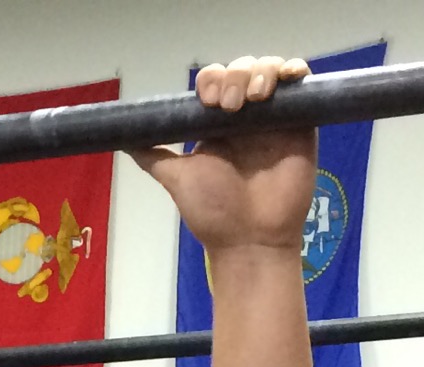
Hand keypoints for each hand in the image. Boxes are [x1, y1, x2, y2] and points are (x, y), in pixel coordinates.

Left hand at [134, 56, 315, 254]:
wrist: (249, 240)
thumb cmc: (213, 213)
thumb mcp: (175, 178)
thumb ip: (152, 155)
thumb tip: (121, 138)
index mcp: (217, 124)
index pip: (215, 82)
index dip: (211, 81)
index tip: (207, 103)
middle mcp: (246, 117)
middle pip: (242, 69)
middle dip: (234, 76)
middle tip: (228, 106)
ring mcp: (275, 119)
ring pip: (270, 71)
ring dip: (261, 72)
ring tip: (254, 97)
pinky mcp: (302, 125)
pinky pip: (302, 86)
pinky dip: (294, 72)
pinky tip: (285, 80)